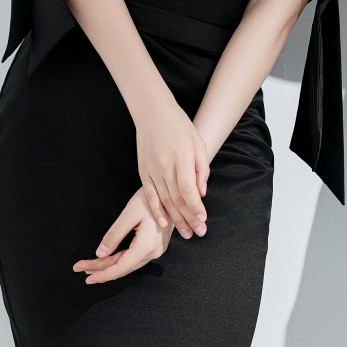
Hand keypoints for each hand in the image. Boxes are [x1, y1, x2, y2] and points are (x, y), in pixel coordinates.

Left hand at [73, 188, 173, 284]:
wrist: (173, 192)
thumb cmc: (151, 198)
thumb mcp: (128, 215)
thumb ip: (113, 236)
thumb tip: (100, 254)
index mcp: (147, 246)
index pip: (121, 267)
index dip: (103, 274)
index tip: (87, 277)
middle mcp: (154, 252)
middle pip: (123, 267)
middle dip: (101, 269)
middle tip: (80, 268)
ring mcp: (156, 250)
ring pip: (128, 263)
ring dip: (109, 265)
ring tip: (90, 265)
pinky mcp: (156, 245)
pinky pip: (134, 258)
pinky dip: (119, 260)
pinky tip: (107, 260)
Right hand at [135, 93, 208, 238]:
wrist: (153, 112)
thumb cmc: (180, 126)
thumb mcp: (198, 143)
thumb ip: (201, 169)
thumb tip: (202, 193)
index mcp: (181, 158)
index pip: (189, 190)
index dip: (196, 208)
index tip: (203, 221)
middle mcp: (165, 166)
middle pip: (177, 199)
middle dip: (188, 219)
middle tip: (198, 234)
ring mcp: (152, 169)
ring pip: (164, 200)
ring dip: (175, 219)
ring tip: (185, 233)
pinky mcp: (143, 171)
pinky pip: (149, 195)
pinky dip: (156, 210)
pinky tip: (163, 223)